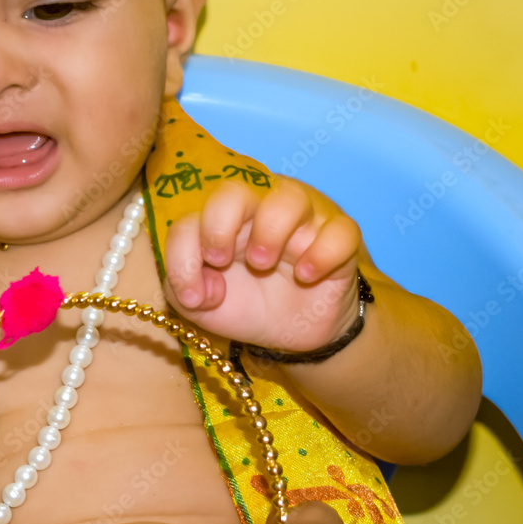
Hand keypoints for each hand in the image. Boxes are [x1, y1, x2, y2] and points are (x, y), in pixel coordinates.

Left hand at [164, 177, 362, 349]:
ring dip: (270, 230)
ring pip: (290, 196)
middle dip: (221, 224)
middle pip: (235, 190)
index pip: (190, 219)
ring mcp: (301, 222)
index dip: (185, 253)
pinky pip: (340, 229)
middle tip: (223, 261)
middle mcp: (259, 212)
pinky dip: (322, 251)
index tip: (194, 293)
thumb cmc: (244, 303)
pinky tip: (308, 276)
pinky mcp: (338, 239)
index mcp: (221, 224)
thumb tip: (196, 289)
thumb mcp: (200, 305)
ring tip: (263, 264)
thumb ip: (182, 291)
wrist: (292, 333)